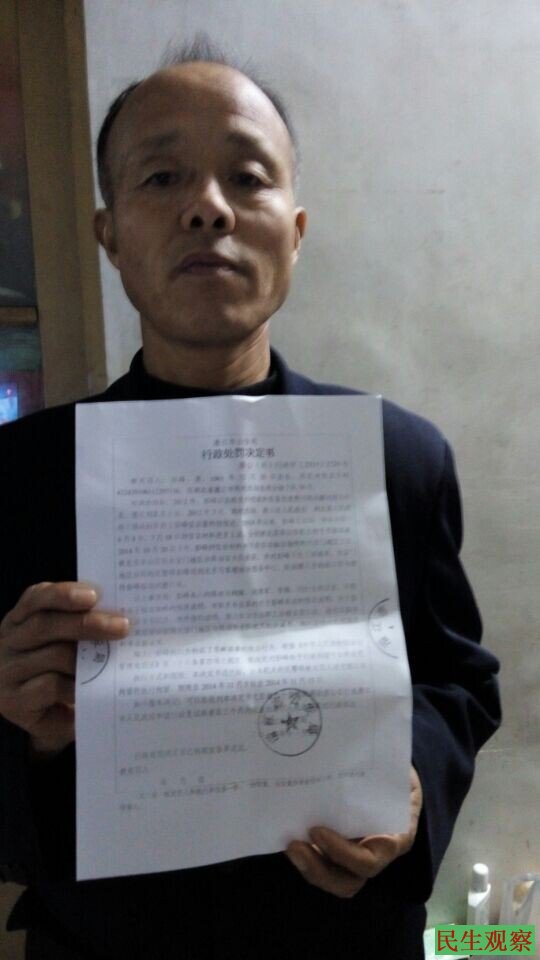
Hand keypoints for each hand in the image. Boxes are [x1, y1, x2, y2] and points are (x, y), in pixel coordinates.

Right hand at [0, 581, 128, 757]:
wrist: (51, 718)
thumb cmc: (63, 673)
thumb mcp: (66, 644)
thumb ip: (79, 625)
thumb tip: (115, 614)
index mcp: (19, 620)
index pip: (35, 598)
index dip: (63, 594)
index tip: (93, 595)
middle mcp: (7, 643)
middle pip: (45, 625)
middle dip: (87, 623)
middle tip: (121, 626)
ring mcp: (7, 672)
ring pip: (52, 655)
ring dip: (88, 657)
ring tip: (116, 660)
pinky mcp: (13, 701)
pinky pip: (49, 686)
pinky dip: (76, 684)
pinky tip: (95, 687)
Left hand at [285, 765, 422, 897]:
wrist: (395, 773)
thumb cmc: (397, 771)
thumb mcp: (397, 768)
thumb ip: (383, 765)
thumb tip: (361, 738)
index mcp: (395, 837)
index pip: (369, 861)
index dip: (343, 854)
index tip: (317, 831)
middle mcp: (375, 853)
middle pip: (348, 881)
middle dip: (319, 870)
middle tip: (295, 845)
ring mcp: (355, 855)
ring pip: (333, 878)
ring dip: (308, 867)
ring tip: (290, 846)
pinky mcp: (337, 850)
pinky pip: (322, 862)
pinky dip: (305, 855)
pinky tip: (287, 837)